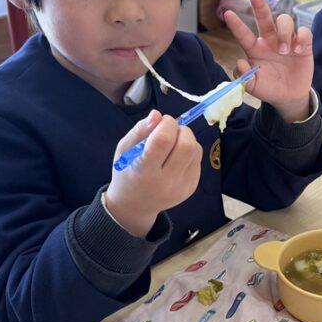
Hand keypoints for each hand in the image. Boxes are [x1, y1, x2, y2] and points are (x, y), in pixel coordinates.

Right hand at [105, 111, 201, 237]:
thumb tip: (158, 115)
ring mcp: (181, 187)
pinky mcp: (191, 187)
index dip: (166, 124)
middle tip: (169, 131)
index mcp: (144, 172)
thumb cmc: (126, 173)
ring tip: (172, 143)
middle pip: (186, 145)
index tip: (161, 122)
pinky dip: (190, 151)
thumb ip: (139, 130)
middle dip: (180, 130)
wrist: (134, 206)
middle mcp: (166, 182)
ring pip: (196, 150)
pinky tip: (176, 156)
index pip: (163, 140)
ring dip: (187, 139)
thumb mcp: (124, 150)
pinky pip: (198, 160)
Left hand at [222, 0, 312, 123]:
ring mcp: (287, 40)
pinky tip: (298, 51)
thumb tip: (240, 62)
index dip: (236, 25)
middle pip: (264, 18)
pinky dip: (302, 38)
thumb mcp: (254, 86)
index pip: (244, 35)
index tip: (227, 14)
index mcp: (255, 49)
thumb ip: (244, 77)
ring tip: (284, 51)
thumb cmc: (269, 88)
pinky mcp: (303, 44)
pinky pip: (304, 31)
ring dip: (284, 33)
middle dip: (260, 6)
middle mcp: (269, 40)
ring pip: (284, 21)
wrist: (289, 96)